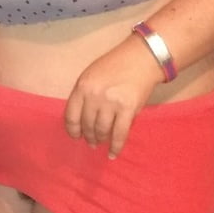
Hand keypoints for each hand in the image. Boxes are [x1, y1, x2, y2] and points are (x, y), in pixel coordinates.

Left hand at [64, 35, 161, 158]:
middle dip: (88, 136)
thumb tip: (80, 121)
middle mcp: (95, 95)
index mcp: (83, 86)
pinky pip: (119, 134)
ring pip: (102, 130)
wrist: (142, 59)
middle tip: (91, 142)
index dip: (72, 130)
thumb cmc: (115, 66)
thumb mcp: (92, 74)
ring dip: (101, 140)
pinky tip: (112, 153)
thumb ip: (84, 94)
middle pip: (87, 125)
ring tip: (101, 142)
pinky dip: (116, 147)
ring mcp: (111, 103)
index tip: (76, 136)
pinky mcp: (128, 109)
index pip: (71, 115)